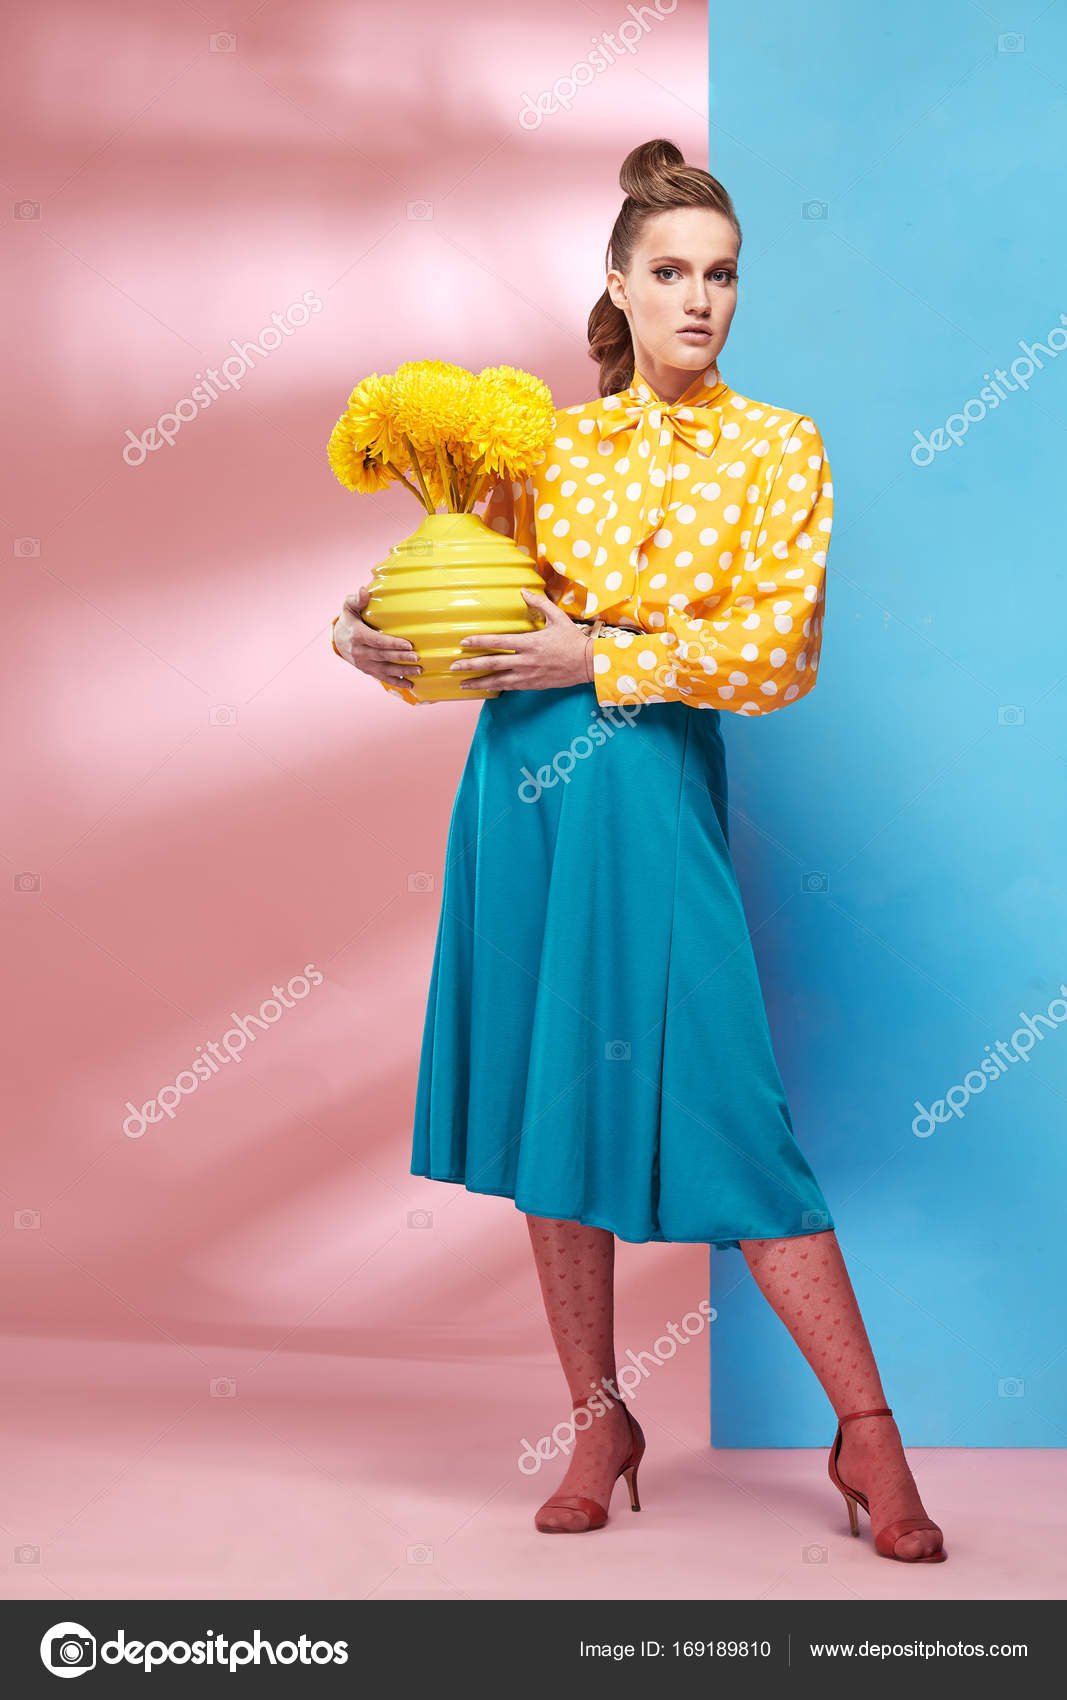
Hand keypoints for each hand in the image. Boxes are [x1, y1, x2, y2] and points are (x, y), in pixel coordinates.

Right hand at [332, 585, 422, 690]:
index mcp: (357, 636)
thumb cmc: (349, 620)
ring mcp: (363, 663)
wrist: (338, 639)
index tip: (408, 644)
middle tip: (418, 658)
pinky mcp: (367, 670)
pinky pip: (383, 678)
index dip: (392, 643)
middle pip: (383, 656)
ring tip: (418, 670)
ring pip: (384, 670)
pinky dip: (396, 682)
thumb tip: (363, 590)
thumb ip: (357, 599)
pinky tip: (410, 684)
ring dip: (402, 671)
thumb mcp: (349, 607)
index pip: (377, 641)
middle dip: (401, 658)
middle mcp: (359, 652)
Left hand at [448, 589, 590, 691]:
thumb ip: (539, 603)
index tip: (463, 642)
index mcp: (530, 642)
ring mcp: (528, 675)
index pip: (498, 642)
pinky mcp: (532, 685)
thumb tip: (523, 591)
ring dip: (478, 682)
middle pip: (492, 663)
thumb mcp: (557, 617)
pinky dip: (495, 688)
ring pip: (498, 680)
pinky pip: (509, 687)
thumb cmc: (572, 639)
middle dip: (471, 665)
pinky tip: (484, 688)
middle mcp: (526, 661)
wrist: (588, 664)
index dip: (479, 642)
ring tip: (462, 684)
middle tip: (454, 666)